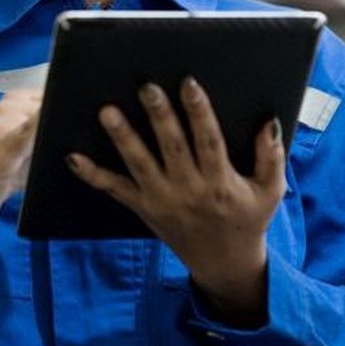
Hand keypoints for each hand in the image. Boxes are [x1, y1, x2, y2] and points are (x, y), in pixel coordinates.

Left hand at [66, 77, 285, 320]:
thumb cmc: (249, 218)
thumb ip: (271, 157)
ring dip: (123, 137)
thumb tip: (268, 122)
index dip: (199, 112)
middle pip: (171, 147)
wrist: (224, 262)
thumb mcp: (270, 191)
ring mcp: (163, 201)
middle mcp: (189, 191)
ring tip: (107, 112)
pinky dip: (93, 175)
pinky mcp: (144, 209)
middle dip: (158, 116)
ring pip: (140, 164)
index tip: (189, 83)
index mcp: (220, 183)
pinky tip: (73, 157)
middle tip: (146, 87)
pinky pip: (115, 191)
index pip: (209, 141)